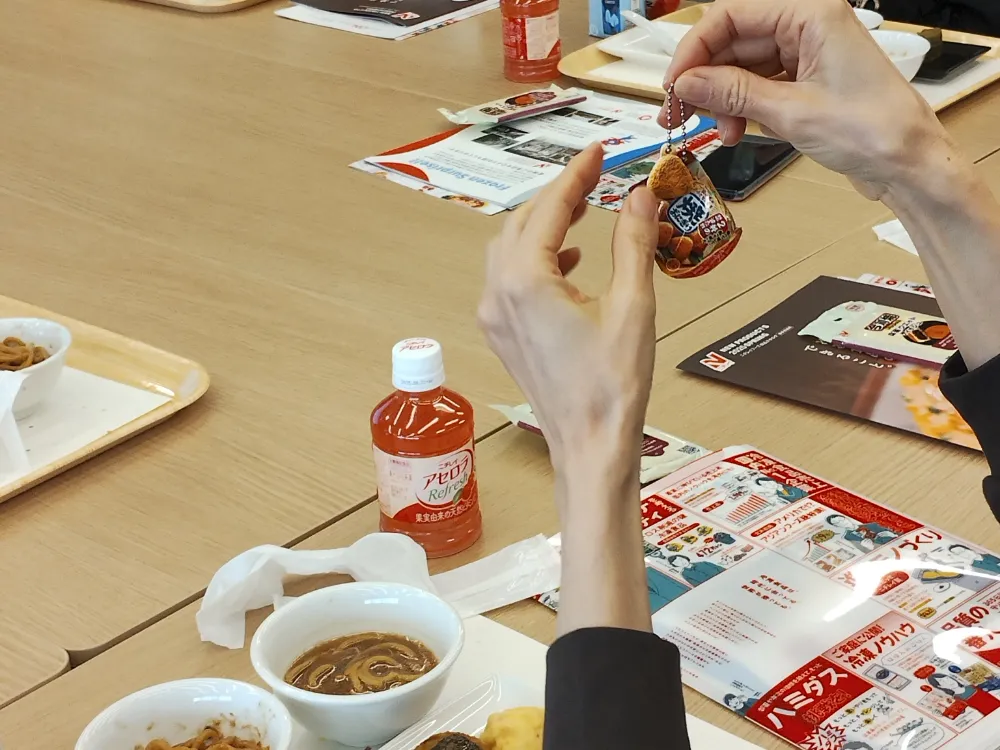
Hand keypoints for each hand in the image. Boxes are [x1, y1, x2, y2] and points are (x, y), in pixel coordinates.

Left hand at [478, 144, 658, 480]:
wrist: (589, 446)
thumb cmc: (611, 386)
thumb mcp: (632, 305)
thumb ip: (633, 242)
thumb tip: (640, 196)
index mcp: (525, 281)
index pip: (550, 209)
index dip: (576, 175)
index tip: (598, 153)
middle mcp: (498, 294)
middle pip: (521, 224)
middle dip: (557, 196)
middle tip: (593, 177)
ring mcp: (495, 318)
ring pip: (510, 250)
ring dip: (544, 226)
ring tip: (583, 211)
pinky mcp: (503, 336)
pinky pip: (509, 280)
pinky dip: (536, 260)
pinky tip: (570, 262)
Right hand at [659, 0, 950, 198]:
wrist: (908, 164)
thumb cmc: (873, 130)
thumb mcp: (791, 111)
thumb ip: (733, 93)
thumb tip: (687, 84)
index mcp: (811, 15)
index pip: (732, 16)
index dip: (695, 49)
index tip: (674, 83)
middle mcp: (807, 27)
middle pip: (733, 42)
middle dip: (705, 79)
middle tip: (678, 113)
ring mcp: (806, 55)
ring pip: (741, 68)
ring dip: (722, 100)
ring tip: (716, 131)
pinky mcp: (805, 82)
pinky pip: (758, 86)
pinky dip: (741, 109)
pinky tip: (735, 131)